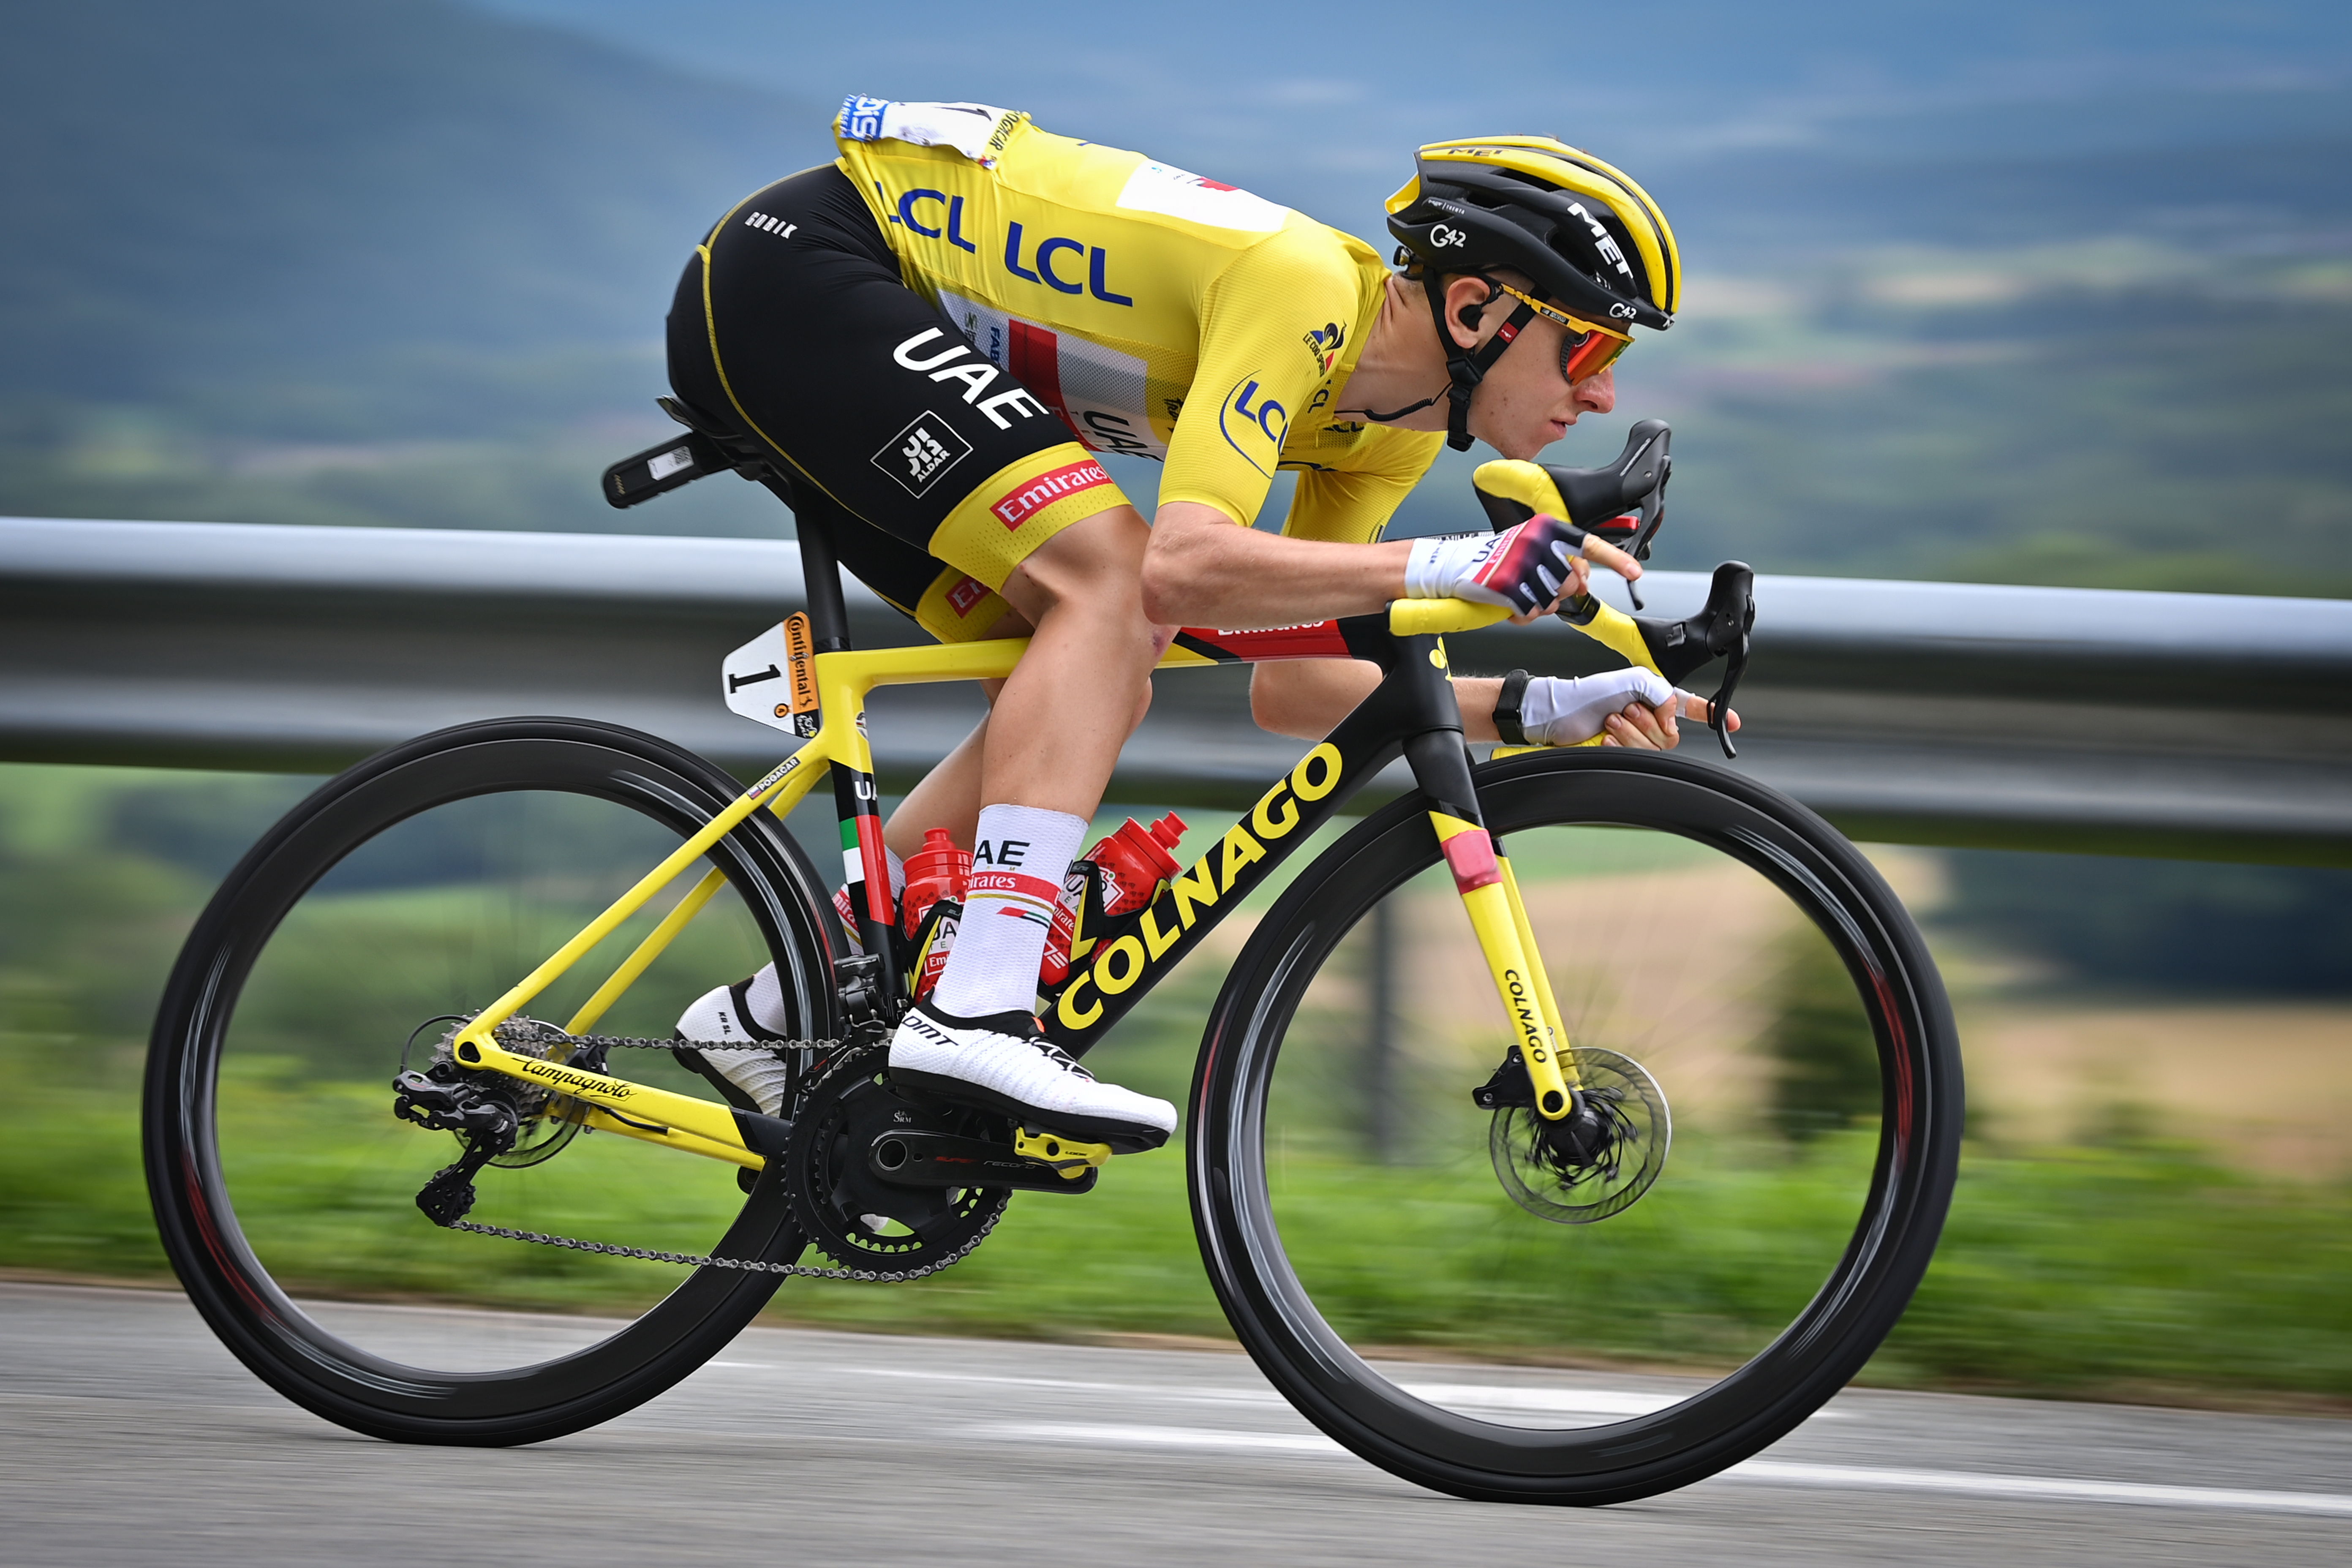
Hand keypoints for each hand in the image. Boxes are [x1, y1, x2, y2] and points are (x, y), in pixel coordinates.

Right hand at [1406, 514, 1625, 619]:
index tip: (1635, 573)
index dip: (1615, 561)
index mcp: (1546, 529)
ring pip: (1552, 602)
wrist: (1450, 567)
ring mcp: (1523, 566)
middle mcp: (1537, 544)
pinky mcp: (1508, 587)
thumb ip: (1559, 560)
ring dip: (1537, 606)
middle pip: (1571, 584)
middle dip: (1559, 594)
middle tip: (1536, 589)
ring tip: (1517, 595)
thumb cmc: (1493, 560)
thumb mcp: (1530, 548)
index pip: (1589, 545)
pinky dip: (1521, 616)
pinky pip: (1531, 614)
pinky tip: (1507, 605)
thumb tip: (1581, 582)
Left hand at [1599, 690, 1741, 749]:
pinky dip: (1620, 747)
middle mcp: (1647, 720)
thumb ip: (1660, 690)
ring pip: (1653, 749)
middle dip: (1648, 722)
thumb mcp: (1630, 679)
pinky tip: (1605, 739)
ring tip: (1610, 721)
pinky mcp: (1621, 756)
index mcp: (1652, 698)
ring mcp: (1634, 740)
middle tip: (1625, 710)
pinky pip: (1636, 758)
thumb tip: (1672, 717)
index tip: (1733, 721)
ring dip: (1630, 734)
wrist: (1556, 717)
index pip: (1688, 707)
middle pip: (1671, 736)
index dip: (1710, 714)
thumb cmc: (1585, 695)